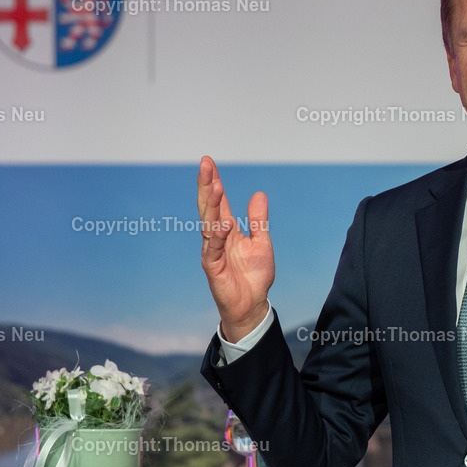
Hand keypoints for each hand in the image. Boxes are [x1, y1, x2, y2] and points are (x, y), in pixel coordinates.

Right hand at [197, 156, 274, 341]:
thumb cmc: (254, 275)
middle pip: (209, 207)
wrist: (252, 305)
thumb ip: (258, 220)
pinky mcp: (212, 267)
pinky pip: (213, 248)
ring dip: (211, 204)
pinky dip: (218, 235)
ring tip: (214, 185)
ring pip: (209, 223)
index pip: (219, 202)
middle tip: (205, 164)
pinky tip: (223, 222)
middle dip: (206, 185)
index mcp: (227, 229)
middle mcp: (216, 237)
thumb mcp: (261, 242)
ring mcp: (212, 251)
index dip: (214, 182)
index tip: (208, 162)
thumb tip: (259, 194)